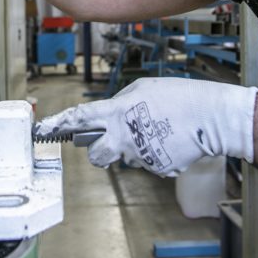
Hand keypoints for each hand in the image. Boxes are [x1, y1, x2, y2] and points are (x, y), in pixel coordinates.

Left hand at [34, 77, 257, 176]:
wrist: (211, 117)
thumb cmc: (179, 97)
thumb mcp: (142, 89)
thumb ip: (119, 102)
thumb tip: (109, 116)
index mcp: (118, 112)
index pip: (81, 119)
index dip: (60, 124)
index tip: (46, 130)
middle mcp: (124, 136)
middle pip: (95, 154)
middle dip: (98, 150)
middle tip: (112, 140)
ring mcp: (140, 155)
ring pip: (125, 158)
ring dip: (135, 148)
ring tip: (158, 132)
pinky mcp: (156, 168)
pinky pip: (148, 163)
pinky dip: (156, 154)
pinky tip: (170, 141)